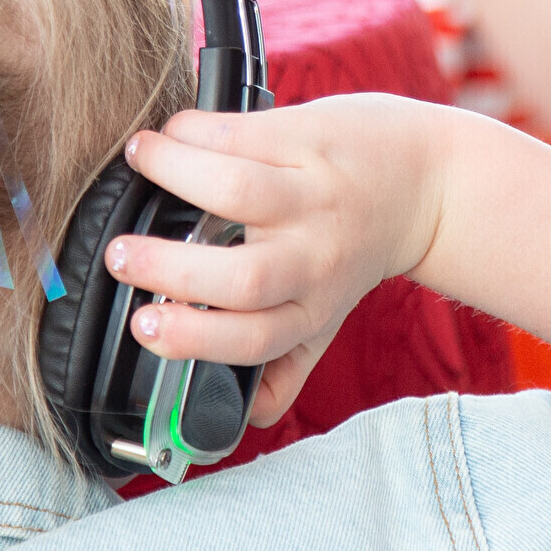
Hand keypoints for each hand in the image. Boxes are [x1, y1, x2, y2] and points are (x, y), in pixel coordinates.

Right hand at [105, 96, 452, 422]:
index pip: (252, 340)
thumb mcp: (327, 317)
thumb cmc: (357, 250)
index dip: (193, 339)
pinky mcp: (310, 139)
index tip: (142, 324)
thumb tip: (239, 419)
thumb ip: (285, 366)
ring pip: (240, 189)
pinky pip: (243, 134)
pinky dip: (194, 132)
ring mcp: (313, 196)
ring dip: (178, 173)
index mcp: (308, 309)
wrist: (431, 185)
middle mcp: (313, 259)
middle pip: (243, 278)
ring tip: (138, 162)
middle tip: (120, 256)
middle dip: (170, 268)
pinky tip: (168, 135)